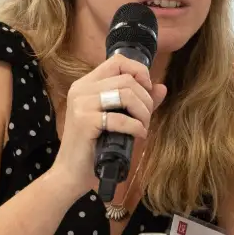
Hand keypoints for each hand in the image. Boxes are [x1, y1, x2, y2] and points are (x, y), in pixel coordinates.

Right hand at [50, 54, 168, 196]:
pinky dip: (136, 127)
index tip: (147, 91)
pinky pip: (120, 117)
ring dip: (143, 112)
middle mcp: (81, 89)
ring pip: (126, 94)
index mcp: (86, 84)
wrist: (71, 173)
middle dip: (145, 99)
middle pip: (126, 79)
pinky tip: (138, 135)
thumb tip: (162, 88)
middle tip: (146, 118)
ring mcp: (81, 104)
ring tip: (143, 127)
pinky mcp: (84, 121)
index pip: (118, 61)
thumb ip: (138, 102)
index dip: (139, 72)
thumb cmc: (94, 146)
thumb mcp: (117, 119)